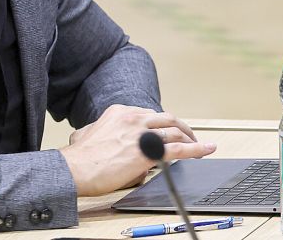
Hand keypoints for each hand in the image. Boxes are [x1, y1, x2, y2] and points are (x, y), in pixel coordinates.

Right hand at [58, 104, 215, 196]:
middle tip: (189, 135)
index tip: (167, 130)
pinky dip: (198, 148)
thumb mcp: (85, 133)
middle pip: (167, 119)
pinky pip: (179, 149)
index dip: (162, 124)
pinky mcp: (149, 153)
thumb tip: (93, 134)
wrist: (75, 169)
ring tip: (199, 145)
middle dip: (181, 127)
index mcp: (120, 113)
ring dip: (191, 138)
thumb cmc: (79, 158)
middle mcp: (134, 119)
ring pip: (175, 131)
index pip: (149, 114)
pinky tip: (207, 149)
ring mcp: (143, 134)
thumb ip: (95, 129)